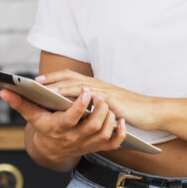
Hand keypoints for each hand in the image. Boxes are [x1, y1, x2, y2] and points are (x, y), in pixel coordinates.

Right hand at [0, 86, 127, 160]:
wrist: (52, 150)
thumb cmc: (44, 126)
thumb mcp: (31, 115)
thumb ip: (19, 102)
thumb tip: (4, 90)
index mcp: (59, 128)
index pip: (71, 118)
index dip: (80, 105)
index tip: (85, 90)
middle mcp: (74, 138)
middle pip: (92, 125)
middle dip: (99, 109)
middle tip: (99, 95)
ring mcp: (87, 144)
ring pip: (104, 132)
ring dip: (109, 117)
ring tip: (106, 103)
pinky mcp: (96, 147)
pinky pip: (113, 143)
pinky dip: (120, 133)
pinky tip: (120, 120)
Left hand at [35, 69, 159, 130]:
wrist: (151, 111)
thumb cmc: (130, 109)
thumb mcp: (108, 104)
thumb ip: (93, 102)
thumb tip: (77, 105)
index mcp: (96, 85)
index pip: (71, 76)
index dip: (54, 77)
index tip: (39, 80)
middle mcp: (98, 85)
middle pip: (70, 77)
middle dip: (52, 79)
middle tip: (35, 82)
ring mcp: (104, 92)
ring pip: (78, 85)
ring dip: (60, 87)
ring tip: (45, 91)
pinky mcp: (111, 101)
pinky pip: (91, 98)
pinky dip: (78, 99)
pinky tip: (69, 103)